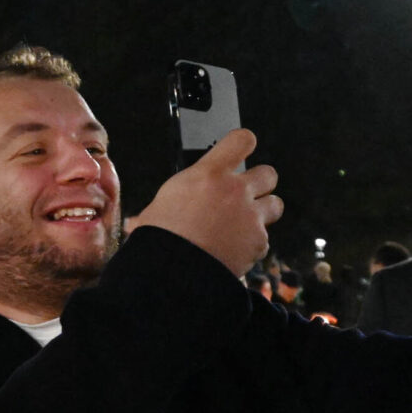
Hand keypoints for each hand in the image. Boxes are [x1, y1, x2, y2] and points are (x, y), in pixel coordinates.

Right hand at [126, 129, 280, 275]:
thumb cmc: (161, 240)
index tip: (241, 149)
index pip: (241, 140)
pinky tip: (236, 252)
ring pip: (276, 204)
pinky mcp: (259, 242)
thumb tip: (135, 224)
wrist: (176, 272)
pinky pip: (265, 239)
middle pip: (268, 173)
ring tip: (247, 224)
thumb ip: (159, 211)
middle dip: (261, 183)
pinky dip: (254, 245)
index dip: (243, 143)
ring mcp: (251, 216)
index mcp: (209, 174)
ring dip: (265, 212)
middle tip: (245, 195)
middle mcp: (235, 190)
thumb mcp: (154, 213)